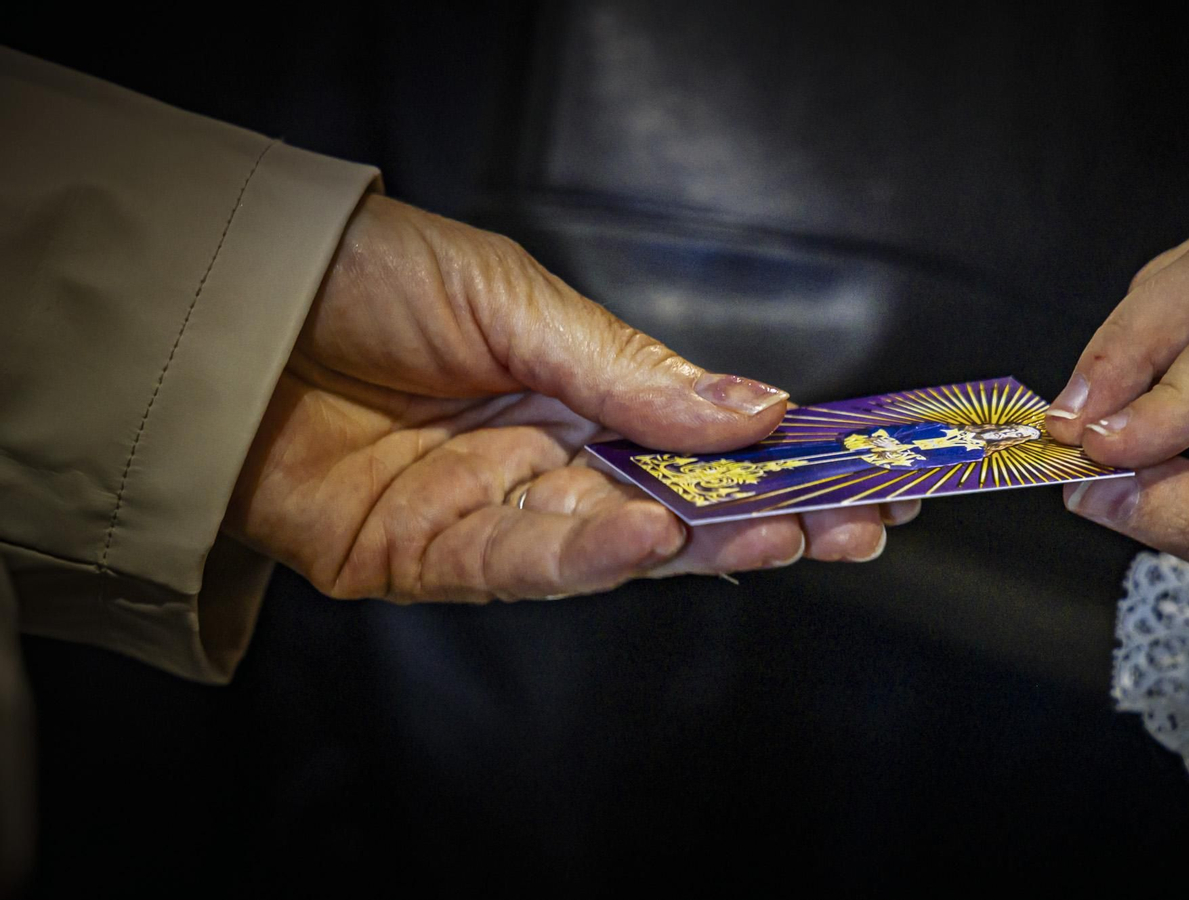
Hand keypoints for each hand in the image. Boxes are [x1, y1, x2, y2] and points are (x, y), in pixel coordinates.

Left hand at [225, 195, 916, 601]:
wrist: (222, 302)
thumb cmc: (365, 275)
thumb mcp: (516, 300)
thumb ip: (632, 370)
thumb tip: (759, 409)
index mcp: (578, 394)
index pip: (704, 438)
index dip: (787, 458)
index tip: (871, 466)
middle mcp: (546, 462)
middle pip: (680, 507)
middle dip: (774, 519)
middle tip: (862, 524)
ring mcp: (491, 515)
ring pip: (616, 548)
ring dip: (700, 545)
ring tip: (781, 533)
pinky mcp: (426, 559)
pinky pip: (523, 567)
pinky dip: (589, 556)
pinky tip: (647, 534)